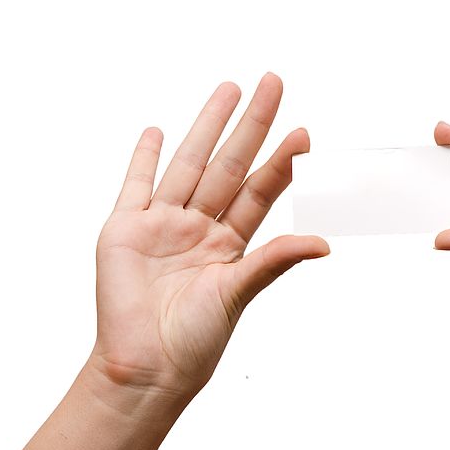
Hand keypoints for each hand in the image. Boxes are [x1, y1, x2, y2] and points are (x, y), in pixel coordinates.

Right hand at [94, 73, 328, 397]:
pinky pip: (136, 184)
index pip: (261, 190)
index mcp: (230, 242)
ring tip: (228, 90)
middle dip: (251, 124)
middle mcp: (200, 227)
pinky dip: (144, 157)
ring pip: (189, 163)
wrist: (146, 366)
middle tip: (273, 83)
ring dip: (207, 126)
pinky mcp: (125, 229)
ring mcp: (162, 224)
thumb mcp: (240, 292)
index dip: (282, 161)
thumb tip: (324, 243)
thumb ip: (275, 260)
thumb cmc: (195, 339)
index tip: (303, 133)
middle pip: (230, 164)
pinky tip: (157, 130)